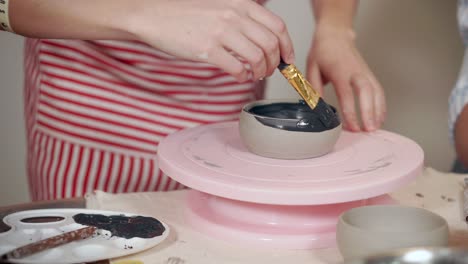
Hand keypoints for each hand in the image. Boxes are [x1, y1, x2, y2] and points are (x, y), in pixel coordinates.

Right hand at [128, 0, 294, 81]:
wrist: (154, 16)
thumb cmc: (185, 13)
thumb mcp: (220, 6)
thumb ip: (242, 18)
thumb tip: (264, 40)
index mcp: (240, 4)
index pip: (277, 26)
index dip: (287, 46)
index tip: (286, 59)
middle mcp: (234, 16)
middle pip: (270, 45)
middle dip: (275, 63)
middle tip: (269, 70)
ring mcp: (221, 32)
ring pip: (257, 58)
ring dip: (260, 72)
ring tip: (254, 75)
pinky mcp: (207, 50)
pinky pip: (237, 68)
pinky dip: (244, 77)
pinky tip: (240, 77)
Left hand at [306, 26, 385, 130]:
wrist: (335, 35)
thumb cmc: (323, 52)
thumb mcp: (311, 68)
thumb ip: (313, 88)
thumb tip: (316, 106)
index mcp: (339, 71)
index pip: (347, 94)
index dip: (350, 111)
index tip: (351, 125)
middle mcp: (355, 71)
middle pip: (366, 92)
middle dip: (369, 112)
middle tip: (368, 129)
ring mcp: (364, 72)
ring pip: (376, 92)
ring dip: (378, 111)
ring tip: (375, 128)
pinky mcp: (369, 74)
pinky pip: (379, 91)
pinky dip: (381, 105)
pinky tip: (379, 118)